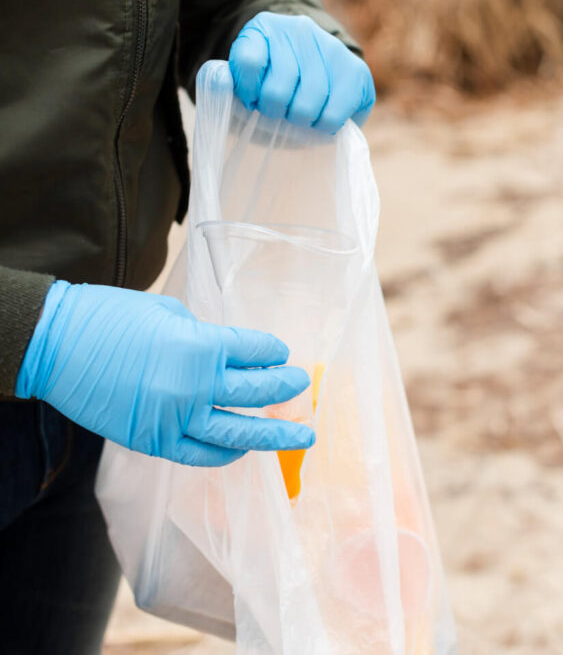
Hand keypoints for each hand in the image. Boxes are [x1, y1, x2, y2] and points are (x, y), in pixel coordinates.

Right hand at [16, 282, 313, 466]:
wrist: (54, 346)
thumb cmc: (109, 318)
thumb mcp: (169, 313)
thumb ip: (204, 336)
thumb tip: (227, 353)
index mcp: (201, 346)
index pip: (256, 352)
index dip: (273, 352)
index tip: (280, 354)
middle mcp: (195, 387)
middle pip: (258, 393)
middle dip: (285, 389)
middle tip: (301, 387)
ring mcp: (175, 419)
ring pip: (239, 433)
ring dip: (275, 435)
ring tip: (302, 436)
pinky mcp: (154, 441)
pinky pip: (202, 455)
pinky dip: (226, 453)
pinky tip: (242, 449)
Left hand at [228, 11, 374, 132]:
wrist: (315, 77)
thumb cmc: (272, 89)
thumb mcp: (243, 84)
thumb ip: (225, 86)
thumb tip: (221, 82)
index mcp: (262, 28)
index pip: (248, 63)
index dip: (249, 93)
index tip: (252, 101)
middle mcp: (298, 30)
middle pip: (279, 89)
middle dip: (276, 112)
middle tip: (279, 113)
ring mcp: (330, 47)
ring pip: (309, 102)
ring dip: (301, 121)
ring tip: (300, 119)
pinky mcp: (355, 69)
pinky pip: (335, 112)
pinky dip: (325, 125)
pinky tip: (321, 120)